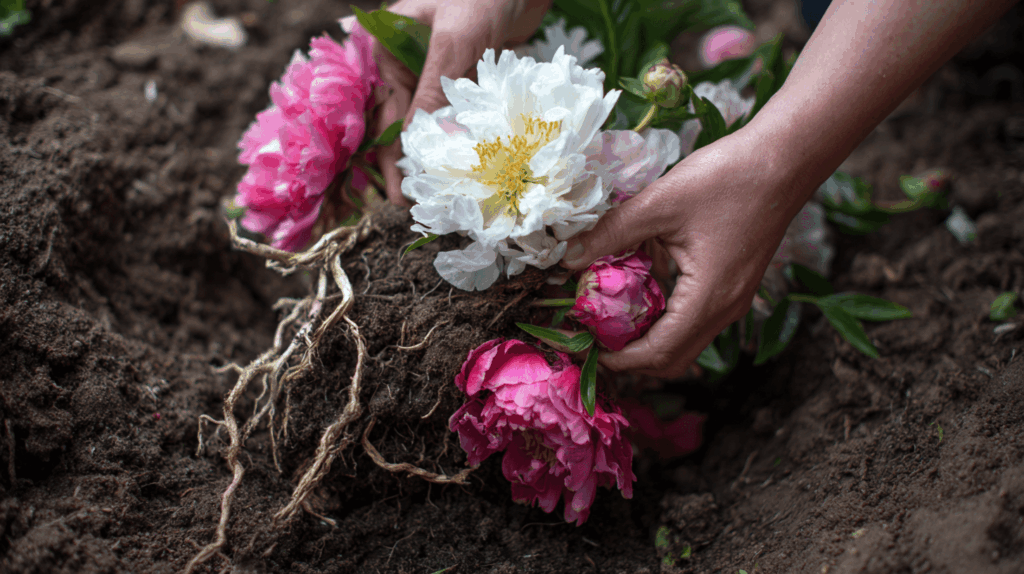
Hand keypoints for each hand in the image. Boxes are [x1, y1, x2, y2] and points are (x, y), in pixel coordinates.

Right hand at [368, 0, 551, 205]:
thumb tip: (433, 145)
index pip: (385, 114)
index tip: (398, 192)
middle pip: (403, 125)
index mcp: (388, 52)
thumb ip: (439, 92)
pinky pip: (459, 116)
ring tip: (441, 194)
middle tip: (413, 204)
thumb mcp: (455, 41)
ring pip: (432, 124)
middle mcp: (407, 65)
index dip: (391, 157)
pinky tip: (467, 167)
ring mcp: (437, 73)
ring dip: (438, 156)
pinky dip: (462, 140)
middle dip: (409, 164)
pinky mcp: (467, 80)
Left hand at [560, 122, 815, 377]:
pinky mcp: (735, 285)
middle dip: (631, 357)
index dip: (620, 359)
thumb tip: (567, 260)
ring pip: (686, 340)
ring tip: (610, 315)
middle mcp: (725, 309)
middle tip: (594, 336)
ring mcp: (734, 299)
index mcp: (708, 299)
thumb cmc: (726, 178)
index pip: (659, 353)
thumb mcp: (659, 203)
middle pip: (674, 359)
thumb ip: (611, 234)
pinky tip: (640, 286)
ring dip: (648, 336)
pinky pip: (695, 317)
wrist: (785, 159)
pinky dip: (665, 316)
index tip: (586, 347)